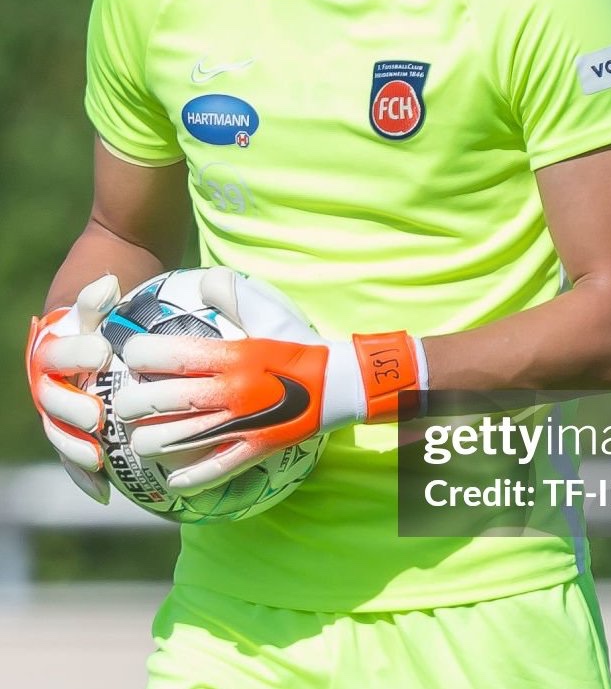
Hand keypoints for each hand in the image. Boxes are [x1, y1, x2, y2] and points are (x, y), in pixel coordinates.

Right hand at [25, 276, 119, 503]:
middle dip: (72, 409)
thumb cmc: (104, 319)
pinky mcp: (70, 434)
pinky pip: (73, 458)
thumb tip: (108, 283)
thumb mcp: (100, 306)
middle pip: (51, 400)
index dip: (75, 354)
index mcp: (51, 351)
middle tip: (98, 415)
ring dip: (75, 448)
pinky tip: (105, 493)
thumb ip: (98, 300)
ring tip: (97, 458)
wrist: (96, 336)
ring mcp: (56, 411)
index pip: (57, 354)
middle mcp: (46, 383)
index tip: (102, 352)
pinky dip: (85, 476)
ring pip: (58, 433)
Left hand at [115, 266, 427, 493]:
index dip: (139, 355)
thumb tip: (204, 279)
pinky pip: (217, 469)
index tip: (130, 355)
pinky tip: (172, 478)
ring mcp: (241, 423)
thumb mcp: (267, 311)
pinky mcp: (255, 448)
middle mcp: (230, 390)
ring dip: (149, 441)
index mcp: (231, 354)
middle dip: (132, 402)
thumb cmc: (297, 344)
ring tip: (138, 439)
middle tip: (124, 402)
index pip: (169, 354)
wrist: (338, 382)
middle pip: (163, 400)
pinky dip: (191, 477)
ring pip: (178, 439)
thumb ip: (233, 293)